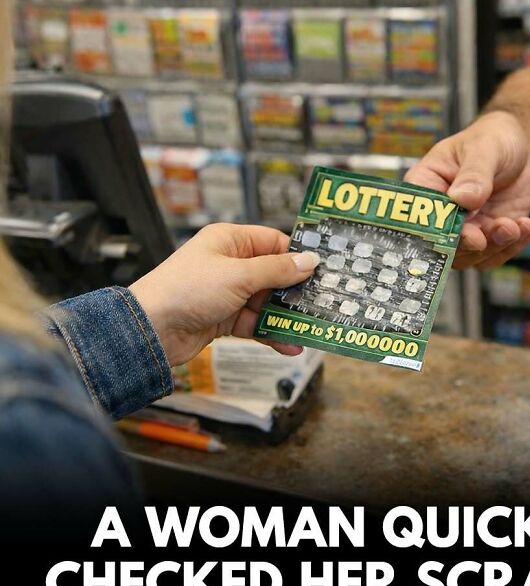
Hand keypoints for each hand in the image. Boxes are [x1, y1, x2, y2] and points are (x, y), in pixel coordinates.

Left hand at [129, 223, 319, 365]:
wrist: (152, 329)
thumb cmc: (185, 290)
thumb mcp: (238, 276)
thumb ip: (277, 270)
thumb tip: (308, 262)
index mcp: (230, 241)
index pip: (274, 242)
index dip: (297, 257)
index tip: (321, 271)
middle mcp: (229, 264)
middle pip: (273, 275)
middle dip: (295, 291)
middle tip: (321, 303)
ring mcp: (227, 293)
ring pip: (267, 303)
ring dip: (286, 317)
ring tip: (309, 327)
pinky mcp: (224, 318)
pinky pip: (256, 324)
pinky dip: (272, 333)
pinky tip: (290, 344)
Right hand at [405, 111, 529, 268]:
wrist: (521, 151)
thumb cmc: (492, 140)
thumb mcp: (484, 147)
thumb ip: (474, 173)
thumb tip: (461, 198)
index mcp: (426, 187)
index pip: (418, 216)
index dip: (432, 230)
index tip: (453, 230)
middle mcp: (441, 216)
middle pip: (442, 245)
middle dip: (465, 245)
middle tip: (482, 237)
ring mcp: (465, 230)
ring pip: (470, 257)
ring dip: (492, 247)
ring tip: (513, 225)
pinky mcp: (488, 239)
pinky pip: (496, 256)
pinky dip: (513, 247)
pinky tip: (526, 226)